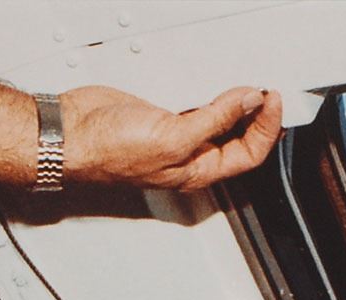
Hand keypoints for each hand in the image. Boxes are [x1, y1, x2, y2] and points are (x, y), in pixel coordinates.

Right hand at [61, 85, 282, 190]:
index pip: (248, 154)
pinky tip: (218, 81)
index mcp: (197, 171)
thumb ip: (214, 119)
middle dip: (258, 115)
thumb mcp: (173, 138)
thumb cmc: (109, 151)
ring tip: (250, 85)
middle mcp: (190, 157)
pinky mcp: (162, 114)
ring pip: (220, 120)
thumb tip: (247, 102)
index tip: (272, 100)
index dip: (266, 128)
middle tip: (269, 91)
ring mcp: (176, 135)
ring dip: (237, 102)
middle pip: (239, 139)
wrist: (73, 131)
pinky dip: (212, 92)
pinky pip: (197, 104)